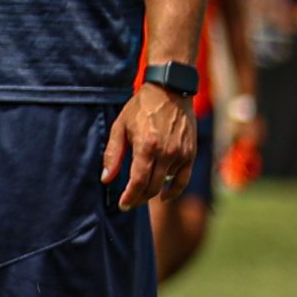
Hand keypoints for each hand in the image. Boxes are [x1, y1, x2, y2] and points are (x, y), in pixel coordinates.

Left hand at [102, 82, 195, 210]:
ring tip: (140, 194)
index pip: (138, 182)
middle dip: (139, 198)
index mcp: (147, 146)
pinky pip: (183, 178)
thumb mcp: (120, 127)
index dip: (130, 197)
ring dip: (152, 192)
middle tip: (129, 202)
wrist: (170, 91)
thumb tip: (106, 178)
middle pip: (152, 187)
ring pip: (165, 183)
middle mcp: (167, 152)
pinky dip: (174, 190)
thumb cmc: (141, 108)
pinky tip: (164, 196)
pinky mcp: (191, 153)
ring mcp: (181, 153)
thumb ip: (113, 154)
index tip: (122, 205)